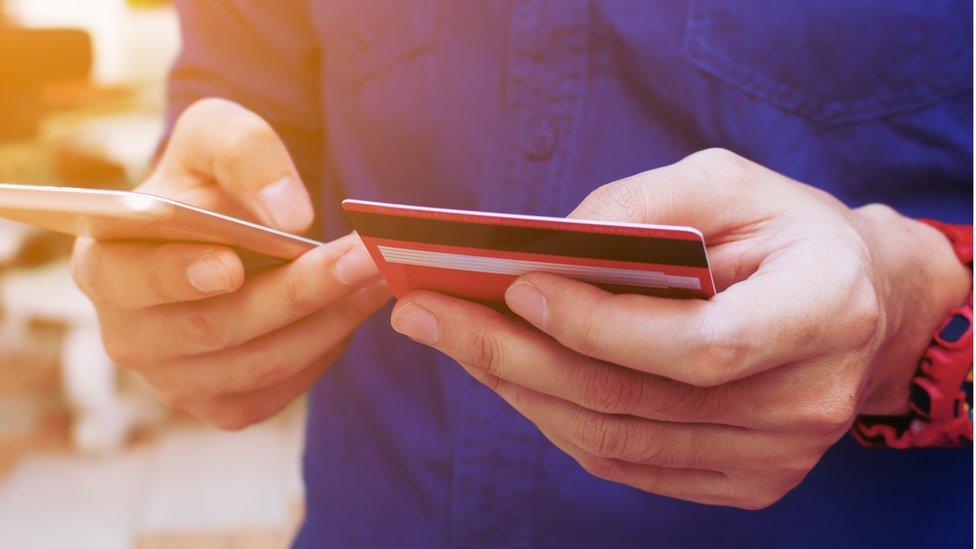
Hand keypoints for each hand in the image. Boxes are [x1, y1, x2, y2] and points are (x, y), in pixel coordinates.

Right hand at [72, 98, 390, 429]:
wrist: (226, 231)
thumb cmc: (210, 181)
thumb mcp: (216, 134)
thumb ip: (245, 152)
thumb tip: (290, 214)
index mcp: (103, 266)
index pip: (130, 280)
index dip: (177, 275)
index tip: (230, 265)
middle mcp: (129, 336)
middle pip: (216, 328)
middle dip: (299, 292)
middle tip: (365, 258)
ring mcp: (174, 381)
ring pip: (260, 363)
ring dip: (330, 320)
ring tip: (381, 276)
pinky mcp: (223, 406)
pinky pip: (282, 387)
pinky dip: (326, 347)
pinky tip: (356, 306)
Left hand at [389, 148, 969, 507]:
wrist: (858, 303)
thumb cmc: (786, 230)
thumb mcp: (727, 180)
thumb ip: (643, 204)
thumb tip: (547, 247)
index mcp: (825, 309)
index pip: (699, 346)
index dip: (601, 325)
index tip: (516, 289)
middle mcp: (808, 400)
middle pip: (636, 400)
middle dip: (515, 357)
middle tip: (430, 317)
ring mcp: (778, 456)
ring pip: (617, 440)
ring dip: (520, 391)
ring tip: (451, 342)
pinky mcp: (747, 482)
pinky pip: (627, 463)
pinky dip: (556, 421)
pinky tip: (509, 377)